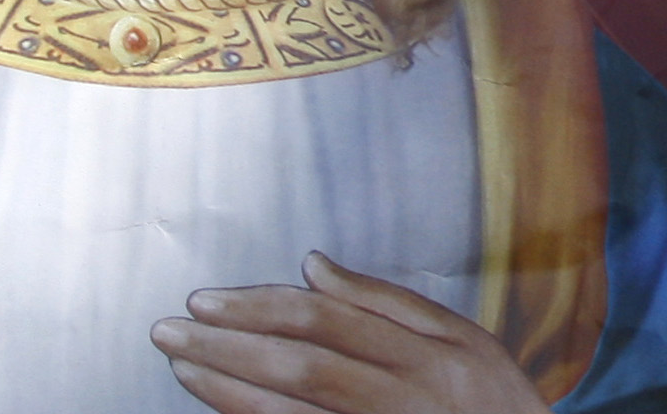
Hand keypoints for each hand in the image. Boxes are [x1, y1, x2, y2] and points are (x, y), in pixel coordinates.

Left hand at [152, 252, 539, 413]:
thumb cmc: (495, 402)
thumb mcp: (465, 339)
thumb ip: (391, 302)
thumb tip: (315, 267)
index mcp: (428, 352)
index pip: (328, 320)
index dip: (262, 306)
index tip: (209, 300)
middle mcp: (402, 396)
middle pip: (300, 362)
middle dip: (229, 343)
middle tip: (171, 328)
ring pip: (290, 409)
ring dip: (227, 387)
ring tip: (180, 364)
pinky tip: (219, 406)